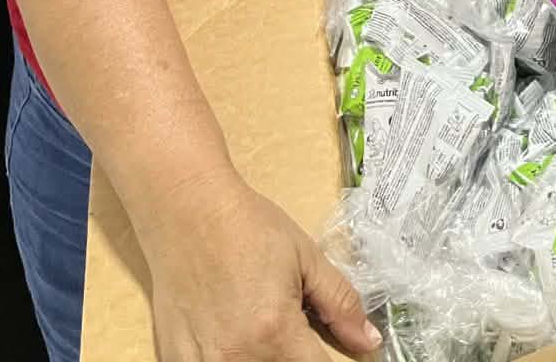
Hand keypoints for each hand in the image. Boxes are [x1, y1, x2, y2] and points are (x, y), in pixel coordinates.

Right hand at [142, 172, 379, 361]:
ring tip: (258, 323)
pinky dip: (230, 357)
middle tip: (288, 325)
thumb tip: (369, 342)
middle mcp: (237, 358)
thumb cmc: (247, 226)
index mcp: (275, 332)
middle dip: (295, 355)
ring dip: (264, 356)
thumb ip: (340, 303)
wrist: (186, 209)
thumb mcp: (305, 257)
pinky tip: (229, 331)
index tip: (328, 349)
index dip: (332, 361)